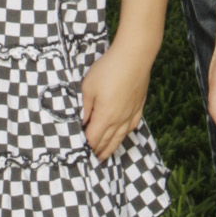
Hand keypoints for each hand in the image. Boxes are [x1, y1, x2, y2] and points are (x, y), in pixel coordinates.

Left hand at [80, 44, 150, 160]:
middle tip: (89, 160)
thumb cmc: (109, 69)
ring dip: (110, 148)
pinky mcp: (138, 106)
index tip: (77, 152)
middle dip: (97, 152)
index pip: (93, 140)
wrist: (135, 56)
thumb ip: (83, 108)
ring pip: (119, 138)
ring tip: (103, 156)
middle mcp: (120, 120)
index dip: (85, 147)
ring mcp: (131, 114)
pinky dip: (123, 135)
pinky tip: (121, 136)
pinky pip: (131, 127)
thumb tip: (80, 124)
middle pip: (106, 142)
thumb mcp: (87, 87)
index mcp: (105, 117)